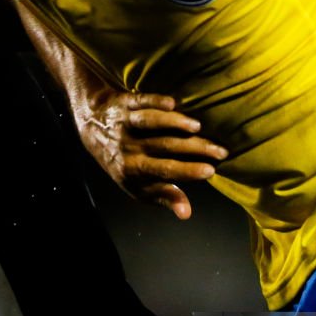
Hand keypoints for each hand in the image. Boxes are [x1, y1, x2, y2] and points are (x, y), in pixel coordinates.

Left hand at [76, 91, 227, 219]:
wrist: (94, 129)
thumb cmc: (125, 163)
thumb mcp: (138, 187)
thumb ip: (165, 197)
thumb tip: (187, 213)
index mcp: (133, 169)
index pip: (164, 170)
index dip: (187, 171)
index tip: (211, 171)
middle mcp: (129, 145)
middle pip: (164, 146)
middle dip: (194, 149)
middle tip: (221, 151)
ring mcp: (126, 123)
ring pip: (150, 123)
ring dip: (173, 124)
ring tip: (198, 128)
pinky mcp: (125, 103)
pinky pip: (141, 101)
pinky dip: (155, 101)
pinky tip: (174, 103)